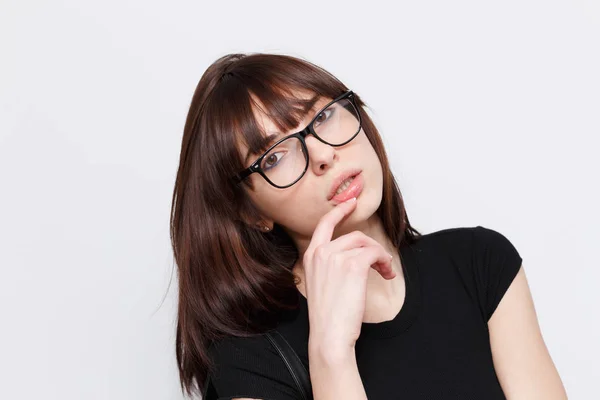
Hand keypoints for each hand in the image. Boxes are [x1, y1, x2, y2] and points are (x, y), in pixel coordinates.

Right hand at [302, 197, 395, 359]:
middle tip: (382, 264)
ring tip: (385, 272)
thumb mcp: (322, 284)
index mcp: (310, 256)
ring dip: (381, 256)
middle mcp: (321, 252)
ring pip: (366, 244)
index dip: (339, 211)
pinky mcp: (353, 264)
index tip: (351, 203)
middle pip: (354, 235)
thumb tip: (353, 258)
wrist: (329, 335)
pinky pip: (375, 253)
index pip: (324, 224)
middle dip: (372, 247)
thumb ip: (329, 266)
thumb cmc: (328, 316)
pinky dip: (385, 262)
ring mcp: (335, 256)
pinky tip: (386, 275)